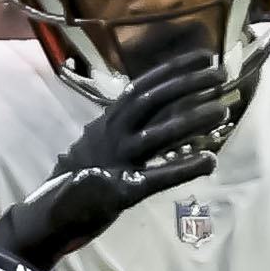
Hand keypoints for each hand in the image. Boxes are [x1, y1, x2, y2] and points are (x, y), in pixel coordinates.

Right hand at [0, 47, 232, 269]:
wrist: (47, 215)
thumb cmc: (78, 179)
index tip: (202, 55)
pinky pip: (156, 177)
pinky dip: (184, 168)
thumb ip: (126, 129)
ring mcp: (114, 162)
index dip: (172, 69)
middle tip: (220, 74)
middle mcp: (110, 135)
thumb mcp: (99, 144)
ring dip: (192, 121)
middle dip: (186, 84)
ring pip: (158, 135)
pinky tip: (210, 161)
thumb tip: (161, 113)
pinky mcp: (118, 192)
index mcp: (107, 122)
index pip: (141, 87)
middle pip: (152, 101)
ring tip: (223, 111)